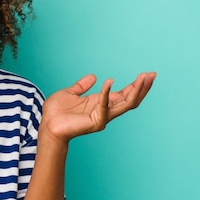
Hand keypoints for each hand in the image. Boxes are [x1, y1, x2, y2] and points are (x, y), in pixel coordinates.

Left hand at [40, 72, 155, 143]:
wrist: (47, 125)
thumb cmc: (56, 112)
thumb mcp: (70, 93)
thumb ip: (82, 86)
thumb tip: (94, 76)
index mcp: (101, 103)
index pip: (124, 94)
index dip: (136, 85)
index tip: (147, 74)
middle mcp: (105, 110)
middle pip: (130, 100)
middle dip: (142, 87)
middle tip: (152, 75)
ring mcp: (102, 117)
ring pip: (125, 104)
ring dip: (135, 91)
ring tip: (143, 78)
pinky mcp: (95, 122)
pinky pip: (104, 106)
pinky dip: (107, 94)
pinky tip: (108, 81)